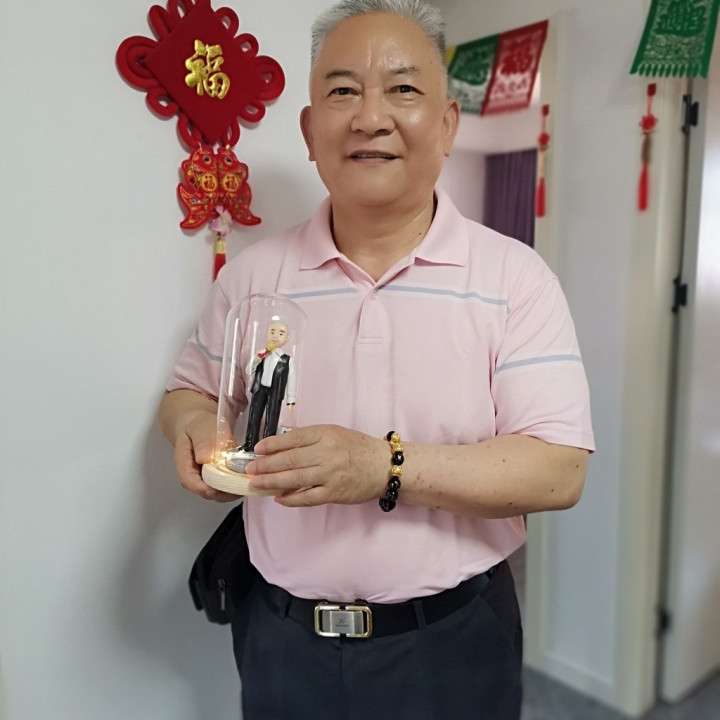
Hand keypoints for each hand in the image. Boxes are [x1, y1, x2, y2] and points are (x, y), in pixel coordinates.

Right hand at [174, 411, 237, 502]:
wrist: (201, 425)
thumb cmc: (199, 426)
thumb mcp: (200, 429)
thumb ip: (202, 442)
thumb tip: (203, 458)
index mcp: (184, 463)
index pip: (188, 481)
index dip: (201, 488)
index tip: (215, 489)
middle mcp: (194, 475)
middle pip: (204, 491)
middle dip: (221, 494)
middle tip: (238, 488)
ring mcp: (206, 479)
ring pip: (216, 493)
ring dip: (231, 493)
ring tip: (245, 485)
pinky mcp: (217, 479)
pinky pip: (224, 488)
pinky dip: (235, 487)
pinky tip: (246, 481)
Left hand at [245, 425, 387, 506]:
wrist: (384, 466)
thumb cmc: (359, 448)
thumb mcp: (336, 433)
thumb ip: (311, 437)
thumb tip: (282, 444)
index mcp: (326, 434)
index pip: (293, 438)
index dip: (272, 444)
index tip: (258, 449)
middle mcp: (327, 453)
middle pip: (290, 459)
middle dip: (266, 465)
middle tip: (250, 469)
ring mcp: (330, 474)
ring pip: (294, 479)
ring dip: (272, 482)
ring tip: (256, 483)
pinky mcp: (334, 493)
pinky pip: (307, 497)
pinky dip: (291, 499)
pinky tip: (278, 498)